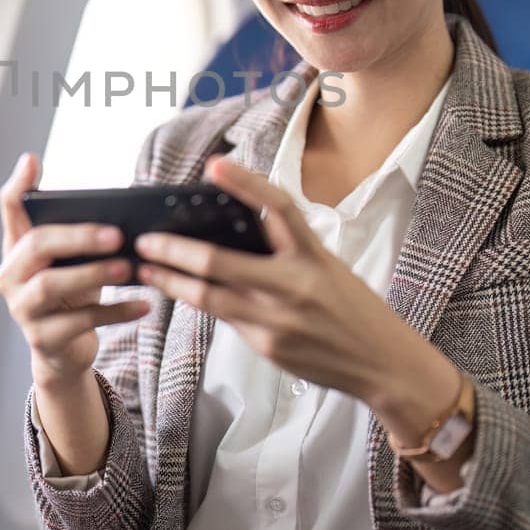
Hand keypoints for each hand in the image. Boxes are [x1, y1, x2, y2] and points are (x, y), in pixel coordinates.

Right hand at [0, 152, 150, 388]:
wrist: (64, 351)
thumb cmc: (73, 295)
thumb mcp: (72, 262)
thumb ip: (83, 236)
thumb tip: (127, 214)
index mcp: (17, 248)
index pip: (10, 209)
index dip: (19, 185)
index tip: (33, 159)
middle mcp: (10, 276)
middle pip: (36, 245)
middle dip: (78, 237)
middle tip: (117, 235)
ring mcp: (22, 309)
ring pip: (52, 285)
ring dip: (94, 274)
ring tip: (128, 269)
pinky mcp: (43, 339)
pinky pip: (80, 322)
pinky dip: (115, 312)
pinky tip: (143, 305)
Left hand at [134, 155, 457, 425]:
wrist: (384, 363)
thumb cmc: (355, 310)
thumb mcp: (328, 269)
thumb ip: (286, 253)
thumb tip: (235, 237)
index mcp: (313, 255)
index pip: (276, 207)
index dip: (245, 182)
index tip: (214, 165)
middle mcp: (294, 283)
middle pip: (219, 260)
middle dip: (174, 249)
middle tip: (146, 239)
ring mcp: (278, 318)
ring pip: (209, 296)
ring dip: (172, 281)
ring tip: (147, 268)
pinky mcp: (268, 346)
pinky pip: (226, 320)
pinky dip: (201, 304)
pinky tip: (182, 294)